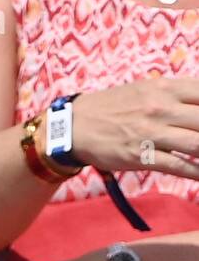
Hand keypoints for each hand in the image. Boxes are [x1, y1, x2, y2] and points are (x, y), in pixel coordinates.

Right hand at [71, 77, 198, 180]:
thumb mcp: (146, 89)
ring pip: (197, 143)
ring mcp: (151, 134)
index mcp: (165, 89)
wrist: (74, 127)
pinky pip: (178, 165)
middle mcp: (161, 109)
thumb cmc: (112, 107)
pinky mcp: (141, 156)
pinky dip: (197, 172)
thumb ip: (177, 94)